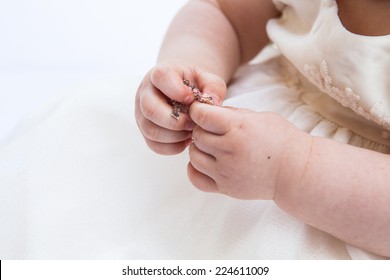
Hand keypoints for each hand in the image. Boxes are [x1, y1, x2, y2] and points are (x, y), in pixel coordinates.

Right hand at [135, 59, 226, 154]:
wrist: (184, 90)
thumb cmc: (194, 83)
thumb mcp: (207, 78)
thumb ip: (213, 86)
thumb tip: (213, 103)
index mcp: (160, 74)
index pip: (160, 77)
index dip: (177, 90)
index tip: (192, 98)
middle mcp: (145, 93)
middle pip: (150, 110)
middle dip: (175, 121)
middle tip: (193, 123)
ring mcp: (142, 114)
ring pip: (150, 131)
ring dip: (175, 136)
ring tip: (191, 132)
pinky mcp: (145, 131)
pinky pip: (154, 145)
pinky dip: (172, 147)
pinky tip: (186, 140)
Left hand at [188, 103, 309, 199]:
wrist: (296, 171)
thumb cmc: (280, 140)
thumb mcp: (258, 117)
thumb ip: (231, 114)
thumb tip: (208, 110)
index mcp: (238, 129)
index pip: (201, 116)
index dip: (198, 110)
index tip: (202, 111)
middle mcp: (229, 151)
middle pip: (196, 135)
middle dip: (200, 129)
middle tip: (210, 129)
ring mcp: (226, 172)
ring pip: (194, 156)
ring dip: (199, 148)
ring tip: (211, 146)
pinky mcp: (226, 188)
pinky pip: (196, 179)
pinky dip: (195, 169)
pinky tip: (206, 162)